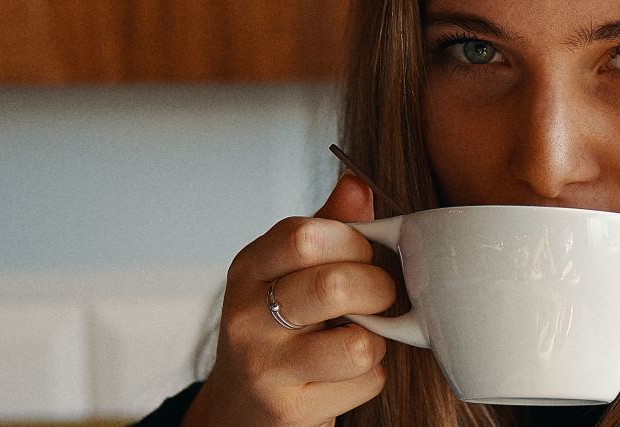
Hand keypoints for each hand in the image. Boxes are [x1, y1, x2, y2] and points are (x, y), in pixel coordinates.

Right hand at [184, 172, 395, 426]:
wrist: (241, 407)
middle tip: (377, 297)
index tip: (361, 254)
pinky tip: (345, 373)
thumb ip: (326, 226)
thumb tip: (358, 185)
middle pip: (336, 286)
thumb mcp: (288, 270)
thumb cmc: (277, 328)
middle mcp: (246, 317)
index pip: (305, 236)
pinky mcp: (289, 410)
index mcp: (250, 269)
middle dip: (377, 289)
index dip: (353, 242)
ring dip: (376, 341)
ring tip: (358, 337)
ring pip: (359, 344)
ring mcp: (264, 367)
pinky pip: (364, 381)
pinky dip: (370, 376)